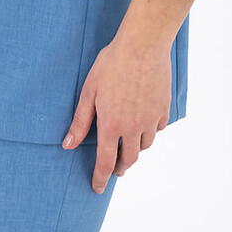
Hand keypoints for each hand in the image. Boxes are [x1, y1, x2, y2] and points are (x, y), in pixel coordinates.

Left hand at [62, 32, 171, 192]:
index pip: (106, 163)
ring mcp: (151, 119)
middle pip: (129, 160)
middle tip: (114, 168)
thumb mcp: (89, 91)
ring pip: (145, 145)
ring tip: (128, 145)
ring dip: (135, 150)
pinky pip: (158, 128)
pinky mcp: (163, 108)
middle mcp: (133, 128)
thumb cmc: (112, 64)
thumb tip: (67, 145)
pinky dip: (150, 131)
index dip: (101, 178)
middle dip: (120, 167)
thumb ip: (81, 121)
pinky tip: (144, 123)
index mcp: (112, 125)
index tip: (97, 187)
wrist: (143, 45)